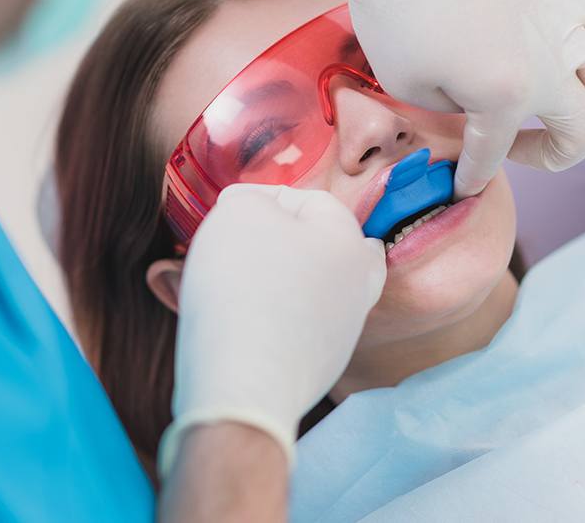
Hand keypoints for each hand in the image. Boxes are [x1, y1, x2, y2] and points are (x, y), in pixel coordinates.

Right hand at [159, 184, 384, 475]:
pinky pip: (298, 326)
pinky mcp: (323, 365)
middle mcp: (358, 283)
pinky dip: (276, 315)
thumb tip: (252, 209)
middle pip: (322, 245)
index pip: (307, 199)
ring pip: (313, 287)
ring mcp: (344, 329)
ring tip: (237, 280)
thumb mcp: (239, 213)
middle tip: (243, 244)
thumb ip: (249, 198)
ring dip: (279, 277)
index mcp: (349, 240)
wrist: (244, 385)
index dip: (261, 198)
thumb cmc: (243, 286)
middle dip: (282, 239)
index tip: (226, 213)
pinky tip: (246, 318)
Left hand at [260, 0, 584, 196]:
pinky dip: (584, 46)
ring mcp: (561, 17)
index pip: (493, 154)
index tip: (461, 187)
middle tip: (515, 151)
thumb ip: (451, 109)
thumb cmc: (392, 10)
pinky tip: (551, 46)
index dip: (473, 177)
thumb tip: (472, 103)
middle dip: (552, 156)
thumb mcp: (406, 85)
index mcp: (507, 95)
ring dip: (582, 100)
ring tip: (544, 99)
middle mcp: (549, 62)